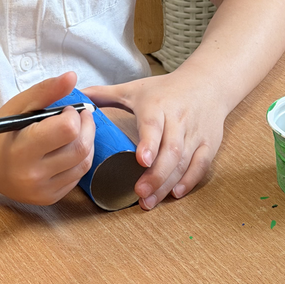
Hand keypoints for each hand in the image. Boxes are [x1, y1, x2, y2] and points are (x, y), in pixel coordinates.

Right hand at [0, 72, 94, 204]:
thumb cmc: (2, 131)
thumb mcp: (19, 106)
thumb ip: (46, 90)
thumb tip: (72, 76)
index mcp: (22, 150)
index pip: (67, 130)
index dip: (72, 115)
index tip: (66, 109)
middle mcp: (32, 175)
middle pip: (81, 148)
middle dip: (87, 126)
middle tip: (79, 116)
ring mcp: (42, 191)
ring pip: (84, 164)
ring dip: (87, 142)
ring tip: (75, 130)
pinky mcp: (49, 199)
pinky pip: (77, 177)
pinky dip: (79, 159)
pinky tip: (67, 149)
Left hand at [83, 72, 226, 209]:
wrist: (208, 82)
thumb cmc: (167, 89)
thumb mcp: (135, 88)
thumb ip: (104, 94)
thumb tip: (75, 97)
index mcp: (158, 105)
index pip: (154, 125)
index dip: (149, 143)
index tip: (140, 161)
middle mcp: (179, 119)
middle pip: (171, 150)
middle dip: (156, 175)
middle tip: (139, 193)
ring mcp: (196, 132)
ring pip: (185, 161)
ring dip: (168, 183)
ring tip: (149, 201)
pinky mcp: (210, 143)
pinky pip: (201, 165)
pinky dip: (189, 181)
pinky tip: (175, 193)